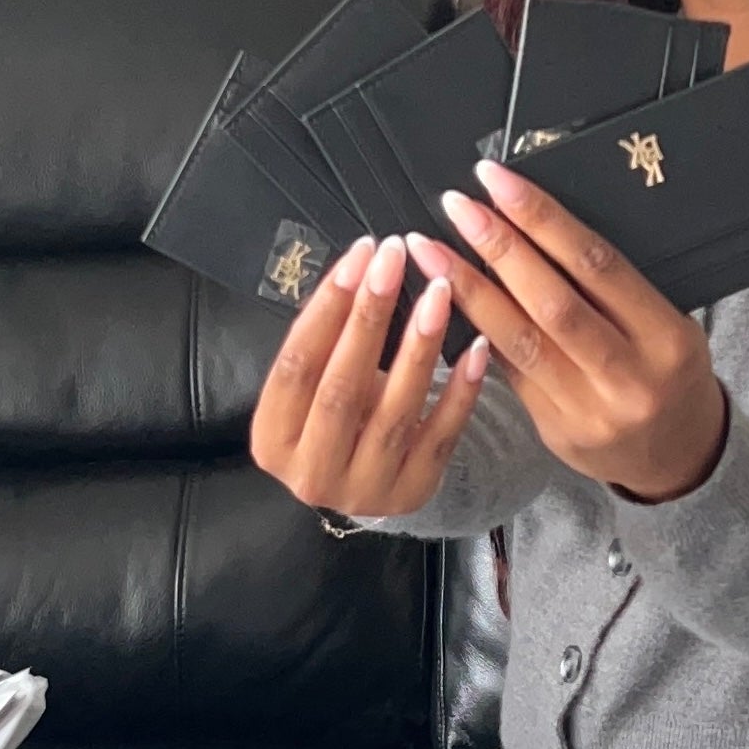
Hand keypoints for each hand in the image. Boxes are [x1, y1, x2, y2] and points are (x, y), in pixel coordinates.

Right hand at [249, 231, 491, 515]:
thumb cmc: (335, 419)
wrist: (366, 484)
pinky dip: (462, 389)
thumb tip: (361, 267)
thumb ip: (327, 344)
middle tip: (394, 260)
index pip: (295, 366)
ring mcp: (364, 490)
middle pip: (341, 387)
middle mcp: (312, 473)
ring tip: (440, 292)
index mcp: (272, 441)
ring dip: (419, 345)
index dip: (326, 306)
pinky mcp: (413, 493)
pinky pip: (442, 435)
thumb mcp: (314, 388)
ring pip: (395, 410)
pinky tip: (476, 346)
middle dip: (369, 316)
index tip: (358, 255)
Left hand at [408, 161, 729, 503]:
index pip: (596, 264)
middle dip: (498, 248)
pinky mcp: (556, 431)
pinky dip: (476, 332)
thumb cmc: (669, 375)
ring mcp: (589, 410)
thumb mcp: (669, 326)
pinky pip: (509, 373)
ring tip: (430, 250)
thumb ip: (615, 290)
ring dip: (468, 289)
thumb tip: (538, 227)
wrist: (678, 455)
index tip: (500, 182)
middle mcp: (628, 376)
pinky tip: (444, 302)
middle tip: (456, 207)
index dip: (543, 218)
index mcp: (665, 337)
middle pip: (551, 301)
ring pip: (519, 341)